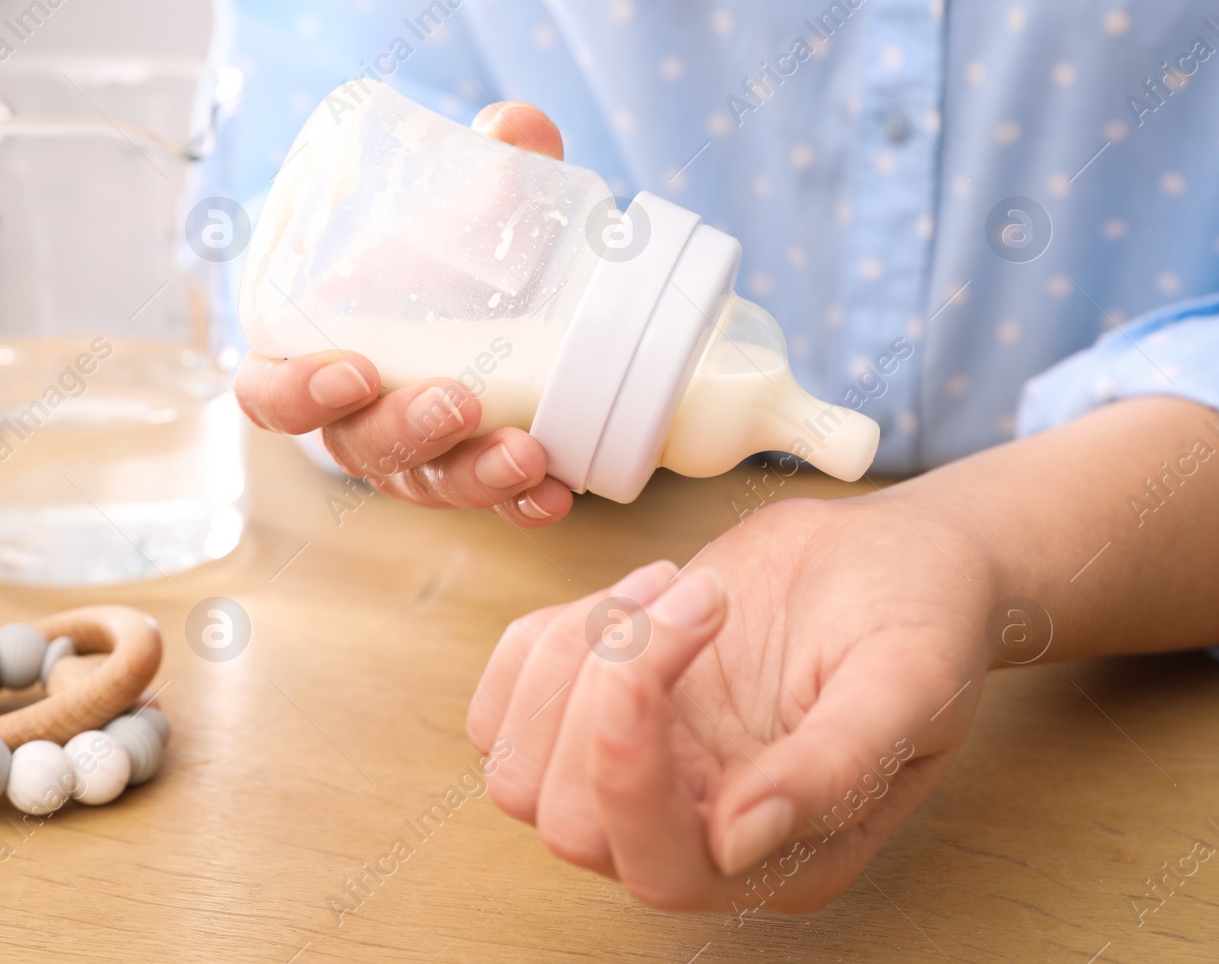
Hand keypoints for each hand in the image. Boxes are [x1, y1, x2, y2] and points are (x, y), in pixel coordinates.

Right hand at [233, 102, 573, 526]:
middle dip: (402, 431)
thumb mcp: (471, 201)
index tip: (350, 370)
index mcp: (319, 351)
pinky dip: (523, 503)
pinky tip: (558, 492)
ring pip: (425, 483)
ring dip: (472, 476)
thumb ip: (490, 162)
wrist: (529, 292)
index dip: (294, 393)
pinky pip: (492, 505)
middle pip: (354, 448)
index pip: (268, 392)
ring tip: (527, 452)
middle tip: (457, 400)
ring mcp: (418, 457)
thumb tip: (516, 130)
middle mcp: (358, 417)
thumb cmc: (462, 250)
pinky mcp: (478, 477)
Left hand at [465, 490, 996, 911]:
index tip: (692, 622)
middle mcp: (696, 837)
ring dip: (570, 658)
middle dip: (607, 688)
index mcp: (782, 858)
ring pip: (517, 772)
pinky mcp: (593, 718)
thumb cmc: (918, 616)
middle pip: (568, 820)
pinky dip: (541, 640)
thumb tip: (737, 845)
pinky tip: (633, 594)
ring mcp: (638, 780)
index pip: (656, 863)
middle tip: (704, 589)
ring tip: (672, 581)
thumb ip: (832, 768)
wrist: (889, 558)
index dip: (631, 759)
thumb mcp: (906, 682)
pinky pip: (504, 708)